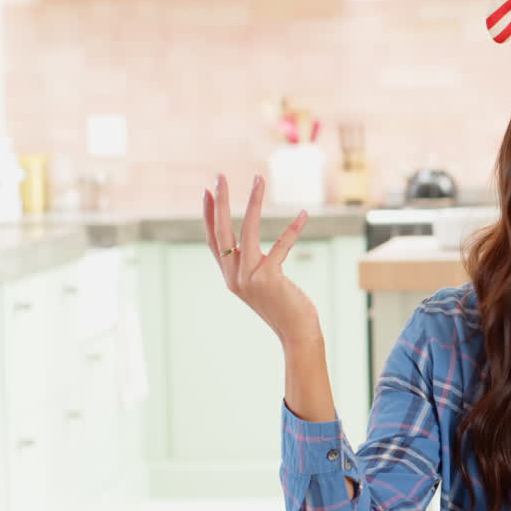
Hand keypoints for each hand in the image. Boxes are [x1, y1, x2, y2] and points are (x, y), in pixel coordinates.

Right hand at [202, 173, 319, 345]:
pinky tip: (304, 213)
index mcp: (230, 276)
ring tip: (258, 179)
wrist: (296, 334)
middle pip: (222, 231)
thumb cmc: (284, 307)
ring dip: (252, 202)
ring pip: (246, 230)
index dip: (208, 216)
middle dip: (220, 201)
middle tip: (219, 176)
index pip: (213, 240)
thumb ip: (252, 267)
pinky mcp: (270, 278)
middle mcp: (234, 275)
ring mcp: (250, 277)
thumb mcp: (261, 285)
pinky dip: (293, 228)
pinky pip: (281, 245)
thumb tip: (248, 247)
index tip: (206, 192)